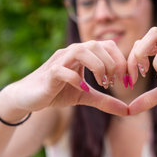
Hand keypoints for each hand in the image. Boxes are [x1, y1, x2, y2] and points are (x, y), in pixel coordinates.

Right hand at [9, 40, 128, 115]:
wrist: (28, 97)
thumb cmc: (57, 92)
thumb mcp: (85, 96)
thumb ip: (105, 100)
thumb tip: (127, 110)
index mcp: (83, 54)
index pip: (108, 46)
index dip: (122, 61)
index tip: (128, 81)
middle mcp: (72, 52)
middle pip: (98, 45)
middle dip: (112, 64)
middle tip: (115, 83)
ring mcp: (60, 61)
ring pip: (82, 51)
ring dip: (98, 67)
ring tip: (102, 84)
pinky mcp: (49, 74)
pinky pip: (64, 70)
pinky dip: (77, 79)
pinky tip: (83, 90)